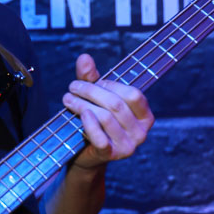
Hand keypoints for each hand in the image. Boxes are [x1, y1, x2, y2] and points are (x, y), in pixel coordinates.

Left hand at [62, 53, 153, 170]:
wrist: (86, 155)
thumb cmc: (94, 122)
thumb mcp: (94, 98)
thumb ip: (91, 78)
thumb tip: (84, 57)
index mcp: (145, 117)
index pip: (133, 94)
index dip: (110, 84)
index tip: (91, 82)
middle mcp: (141, 133)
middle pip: (116, 104)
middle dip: (91, 92)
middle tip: (72, 87)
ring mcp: (128, 146)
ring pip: (105, 117)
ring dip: (82, 104)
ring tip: (67, 99)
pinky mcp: (111, 155)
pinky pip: (100, 137)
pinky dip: (89, 123)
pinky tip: (80, 114)